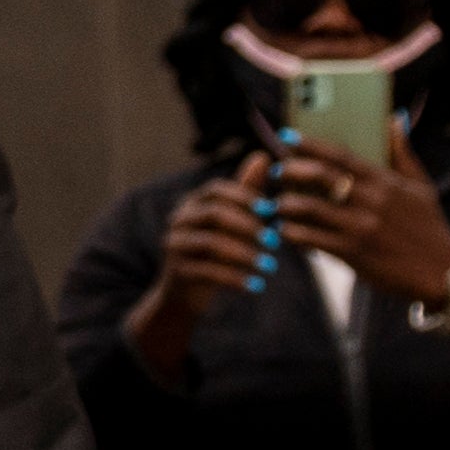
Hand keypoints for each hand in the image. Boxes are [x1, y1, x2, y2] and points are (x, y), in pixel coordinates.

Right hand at [125, 159, 272, 383]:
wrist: (184, 294)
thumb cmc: (214, 252)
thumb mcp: (230, 221)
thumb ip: (244, 192)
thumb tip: (262, 156)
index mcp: (193, 204)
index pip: (217, 190)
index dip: (244, 197)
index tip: (270, 211)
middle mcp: (179, 221)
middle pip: (214, 214)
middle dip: (247, 226)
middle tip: (274, 241)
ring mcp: (174, 246)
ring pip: (211, 243)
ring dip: (244, 254)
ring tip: (269, 265)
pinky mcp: (176, 272)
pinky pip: (207, 272)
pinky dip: (234, 278)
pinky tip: (256, 286)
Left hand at [263, 133, 449, 305]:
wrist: (442, 273)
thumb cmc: (429, 228)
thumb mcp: (422, 188)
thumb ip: (402, 155)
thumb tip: (394, 121)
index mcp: (385, 182)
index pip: (341, 156)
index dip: (311, 145)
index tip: (287, 137)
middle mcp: (371, 201)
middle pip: (320, 176)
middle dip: (291, 170)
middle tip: (275, 171)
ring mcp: (360, 227)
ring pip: (309, 208)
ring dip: (285, 204)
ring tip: (276, 203)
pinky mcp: (352, 252)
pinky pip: (311, 239)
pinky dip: (293, 233)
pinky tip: (286, 231)